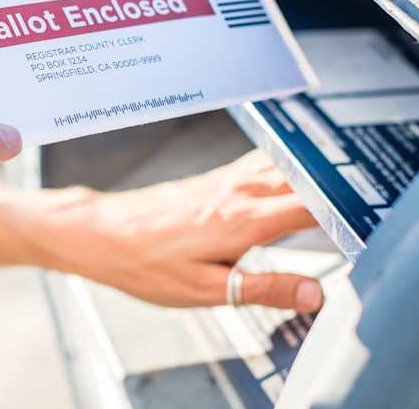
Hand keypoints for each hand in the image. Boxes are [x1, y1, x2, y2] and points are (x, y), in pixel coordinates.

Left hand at [20, 150, 322, 311]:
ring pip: (283, 169)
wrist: (101, 232)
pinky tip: (288, 180)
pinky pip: (260, 166)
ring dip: (311, 179)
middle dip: (334, 194)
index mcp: (242, 221)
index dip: (342, 216)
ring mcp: (224, 182)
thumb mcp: (203, 290)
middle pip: (303, 183)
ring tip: (329, 195)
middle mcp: (237, 193)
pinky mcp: (212, 180)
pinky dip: (286, 171)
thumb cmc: (143, 262)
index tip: (358, 229)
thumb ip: (262, 288)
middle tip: (351, 213)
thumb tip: (312, 293)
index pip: (311, 209)